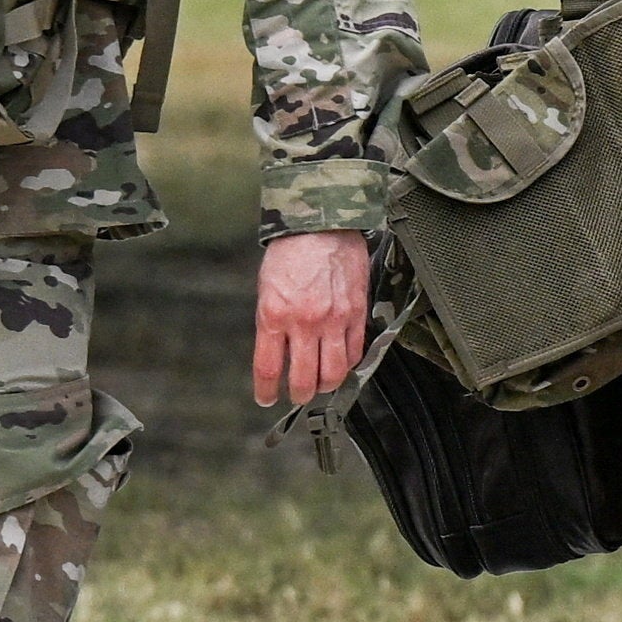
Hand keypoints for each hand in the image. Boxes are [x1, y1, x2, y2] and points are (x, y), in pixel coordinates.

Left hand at [254, 229, 373, 407]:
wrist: (322, 224)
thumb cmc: (290, 252)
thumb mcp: (267, 288)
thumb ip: (271, 323)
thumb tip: (278, 353)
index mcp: (274, 314)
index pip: (267, 368)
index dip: (266, 390)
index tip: (266, 398)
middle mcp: (304, 322)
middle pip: (303, 379)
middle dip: (298, 394)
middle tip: (297, 394)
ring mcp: (333, 319)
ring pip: (333, 373)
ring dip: (325, 386)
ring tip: (321, 384)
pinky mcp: (356, 313)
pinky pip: (354, 352)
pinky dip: (347, 364)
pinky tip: (340, 362)